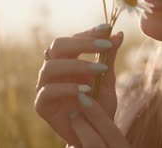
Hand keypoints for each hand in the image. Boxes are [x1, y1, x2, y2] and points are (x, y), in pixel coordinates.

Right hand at [34, 25, 123, 146]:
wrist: (95, 133)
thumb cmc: (99, 104)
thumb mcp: (108, 79)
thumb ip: (110, 57)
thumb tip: (119, 33)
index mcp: (67, 60)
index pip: (73, 39)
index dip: (89, 32)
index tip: (107, 28)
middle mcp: (54, 69)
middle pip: (57, 45)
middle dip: (82, 43)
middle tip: (105, 46)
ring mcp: (45, 86)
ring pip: (50, 66)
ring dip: (78, 65)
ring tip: (101, 70)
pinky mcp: (41, 105)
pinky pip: (47, 91)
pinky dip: (68, 88)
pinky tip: (86, 91)